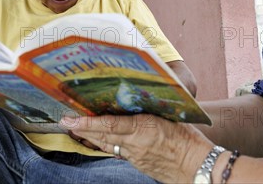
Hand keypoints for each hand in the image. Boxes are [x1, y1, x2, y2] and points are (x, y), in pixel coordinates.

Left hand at [61, 114, 212, 182]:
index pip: (109, 125)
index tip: (71, 118)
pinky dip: (105, 145)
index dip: (87, 122)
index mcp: (144, 128)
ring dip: (90, 138)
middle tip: (65, 122)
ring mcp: (135, 156)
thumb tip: (134, 96)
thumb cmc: (188, 138)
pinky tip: (99, 141)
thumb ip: (150, 108)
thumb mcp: (169, 116)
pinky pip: (117, 153)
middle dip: (82, 129)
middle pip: (102, 136)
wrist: (197, 166)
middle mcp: (135, 144)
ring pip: (106, 146)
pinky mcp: (138, 164)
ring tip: (76, 129)